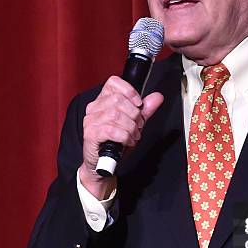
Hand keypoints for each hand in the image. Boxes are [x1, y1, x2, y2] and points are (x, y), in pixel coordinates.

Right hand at [78, 76, 163, 198]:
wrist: (104, 164)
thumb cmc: (116, 143)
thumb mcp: (134, 124)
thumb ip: (145, 110)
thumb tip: (157, 97)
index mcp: (103, 101)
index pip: (113, 83)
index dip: (129, 91)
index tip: (139, 104)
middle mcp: (94, 108)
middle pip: (118, 99)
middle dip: (134, 114)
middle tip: (138, 126)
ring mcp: (90, 121)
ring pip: (116, 114)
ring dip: (131, 127)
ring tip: (133, 135)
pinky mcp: (90, 134)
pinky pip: (111, 129)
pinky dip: (124, 136)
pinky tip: (127, 141)